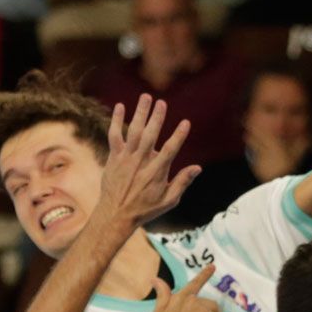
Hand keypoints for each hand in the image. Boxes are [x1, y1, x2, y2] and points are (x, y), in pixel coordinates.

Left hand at [94, 98, 201, 233]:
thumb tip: (198, 168)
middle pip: (150, 135)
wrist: (116, 215)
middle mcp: (141, 162)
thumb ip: (182, 182)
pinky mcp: (114, 157)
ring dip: (140, 113)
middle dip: (157, 118)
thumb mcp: (168, 201)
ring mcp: (126, 158)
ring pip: (134, 131)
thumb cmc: (145, 209)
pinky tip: (120, 106)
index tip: (186, 122)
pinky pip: (115, 135)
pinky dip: (116, 121)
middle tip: (162, 102)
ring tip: (146, 97)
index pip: (170, 150)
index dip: (179, 136)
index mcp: (157, 172)